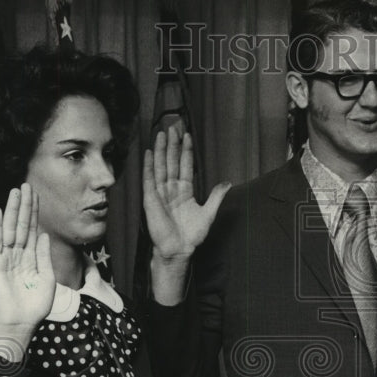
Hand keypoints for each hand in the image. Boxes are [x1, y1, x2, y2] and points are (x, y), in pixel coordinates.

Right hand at [0, 184, 55, 357]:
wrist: (22, 322)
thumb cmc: (35, 305)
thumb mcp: (47, 277)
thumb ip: (44, 255)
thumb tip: (43, 234)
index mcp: (30, 257)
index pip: (32, 230)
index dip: (35, 213)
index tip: (37, 195)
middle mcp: (17, 254)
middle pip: (21, 225)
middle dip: (24, 206)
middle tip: (26, 185)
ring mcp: (5, 258)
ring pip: (10, 228)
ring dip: (12, 210)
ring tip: (15, 191)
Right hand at [143, 125, 230, 264]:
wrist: (179, 250)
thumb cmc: (192, 235)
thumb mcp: (209, 213)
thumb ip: (216, 197)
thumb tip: (228, 182)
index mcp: (184, 191)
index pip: (185, 165)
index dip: (185, 151)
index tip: (187, 135)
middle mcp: (171, 189)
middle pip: (171, 161)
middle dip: (172, 144)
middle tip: (173, 126)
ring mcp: (160, 193)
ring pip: (160, 166)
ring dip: (160, 150)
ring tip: (161, 133)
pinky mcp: (151, 199)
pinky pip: (149, 179)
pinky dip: (148, 166)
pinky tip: (148, 153)